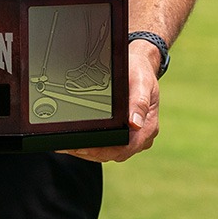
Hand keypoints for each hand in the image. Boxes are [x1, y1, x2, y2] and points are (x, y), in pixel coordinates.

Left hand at [61, 39, 161, 162]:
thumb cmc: (140, 72)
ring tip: (68, 146)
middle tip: (69, 147)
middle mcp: (142, 136)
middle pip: (114, 153)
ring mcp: (132, 137)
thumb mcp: (142, 83)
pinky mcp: (123, 135)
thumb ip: (140, 103)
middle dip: (90, 153)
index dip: (103, 151)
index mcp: (149, 126)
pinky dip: (91, 146)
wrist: (140, 65)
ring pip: (109, 153)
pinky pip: (107, 146)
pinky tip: (77, 142)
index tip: (84, 147)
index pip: (126, 148)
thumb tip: (135, 123)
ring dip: (88, 152)